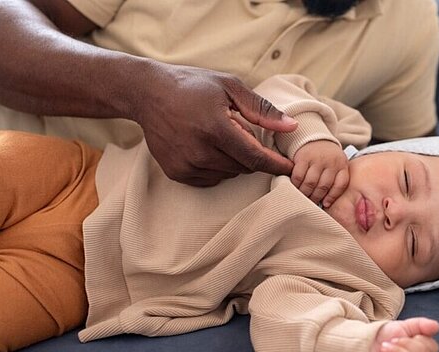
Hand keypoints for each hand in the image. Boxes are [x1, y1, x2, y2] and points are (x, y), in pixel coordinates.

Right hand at [133, 63, 296, 186]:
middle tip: (239, 131)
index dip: (276, 165)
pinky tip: (206, 147)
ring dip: (234, 160)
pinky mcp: (177, 173)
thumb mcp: (230, 87)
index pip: (255, 158)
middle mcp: (200, 151)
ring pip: (229, 174)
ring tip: (219, 136)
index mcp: (216, 128)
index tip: (291, 168)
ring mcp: (187, 164)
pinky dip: (217, 167)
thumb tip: (291, 127)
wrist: (147, 93)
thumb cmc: (192, 86)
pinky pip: (211, 178)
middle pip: (244, 167)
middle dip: (251, 154)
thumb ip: (262, 109)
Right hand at [291, 140, 348, 206]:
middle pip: (323, 187)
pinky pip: (298, 176)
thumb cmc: (327, 158)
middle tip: (311, 203)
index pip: (340, 185)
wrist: (315, 138)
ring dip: (305, 193)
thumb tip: (326, 203)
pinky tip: (296, 187)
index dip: (332, 197)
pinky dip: (296, 184)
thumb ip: (336, 180)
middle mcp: (331, 162)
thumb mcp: (337, 165)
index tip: (325, 204)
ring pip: (310, 183)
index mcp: (342, 165)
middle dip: (316, 198)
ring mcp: (317, 159)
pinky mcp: (303, 157)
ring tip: (303, 197)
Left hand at [367, 318, 438, 351]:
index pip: (432, 348)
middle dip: (405, 345)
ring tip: (385, 348)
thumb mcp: (403, 327)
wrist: (363, 344)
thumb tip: (436, 326)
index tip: (401, 336)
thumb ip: (420, 325)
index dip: (418, 339)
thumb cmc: (383, 338)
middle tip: (392, 342)